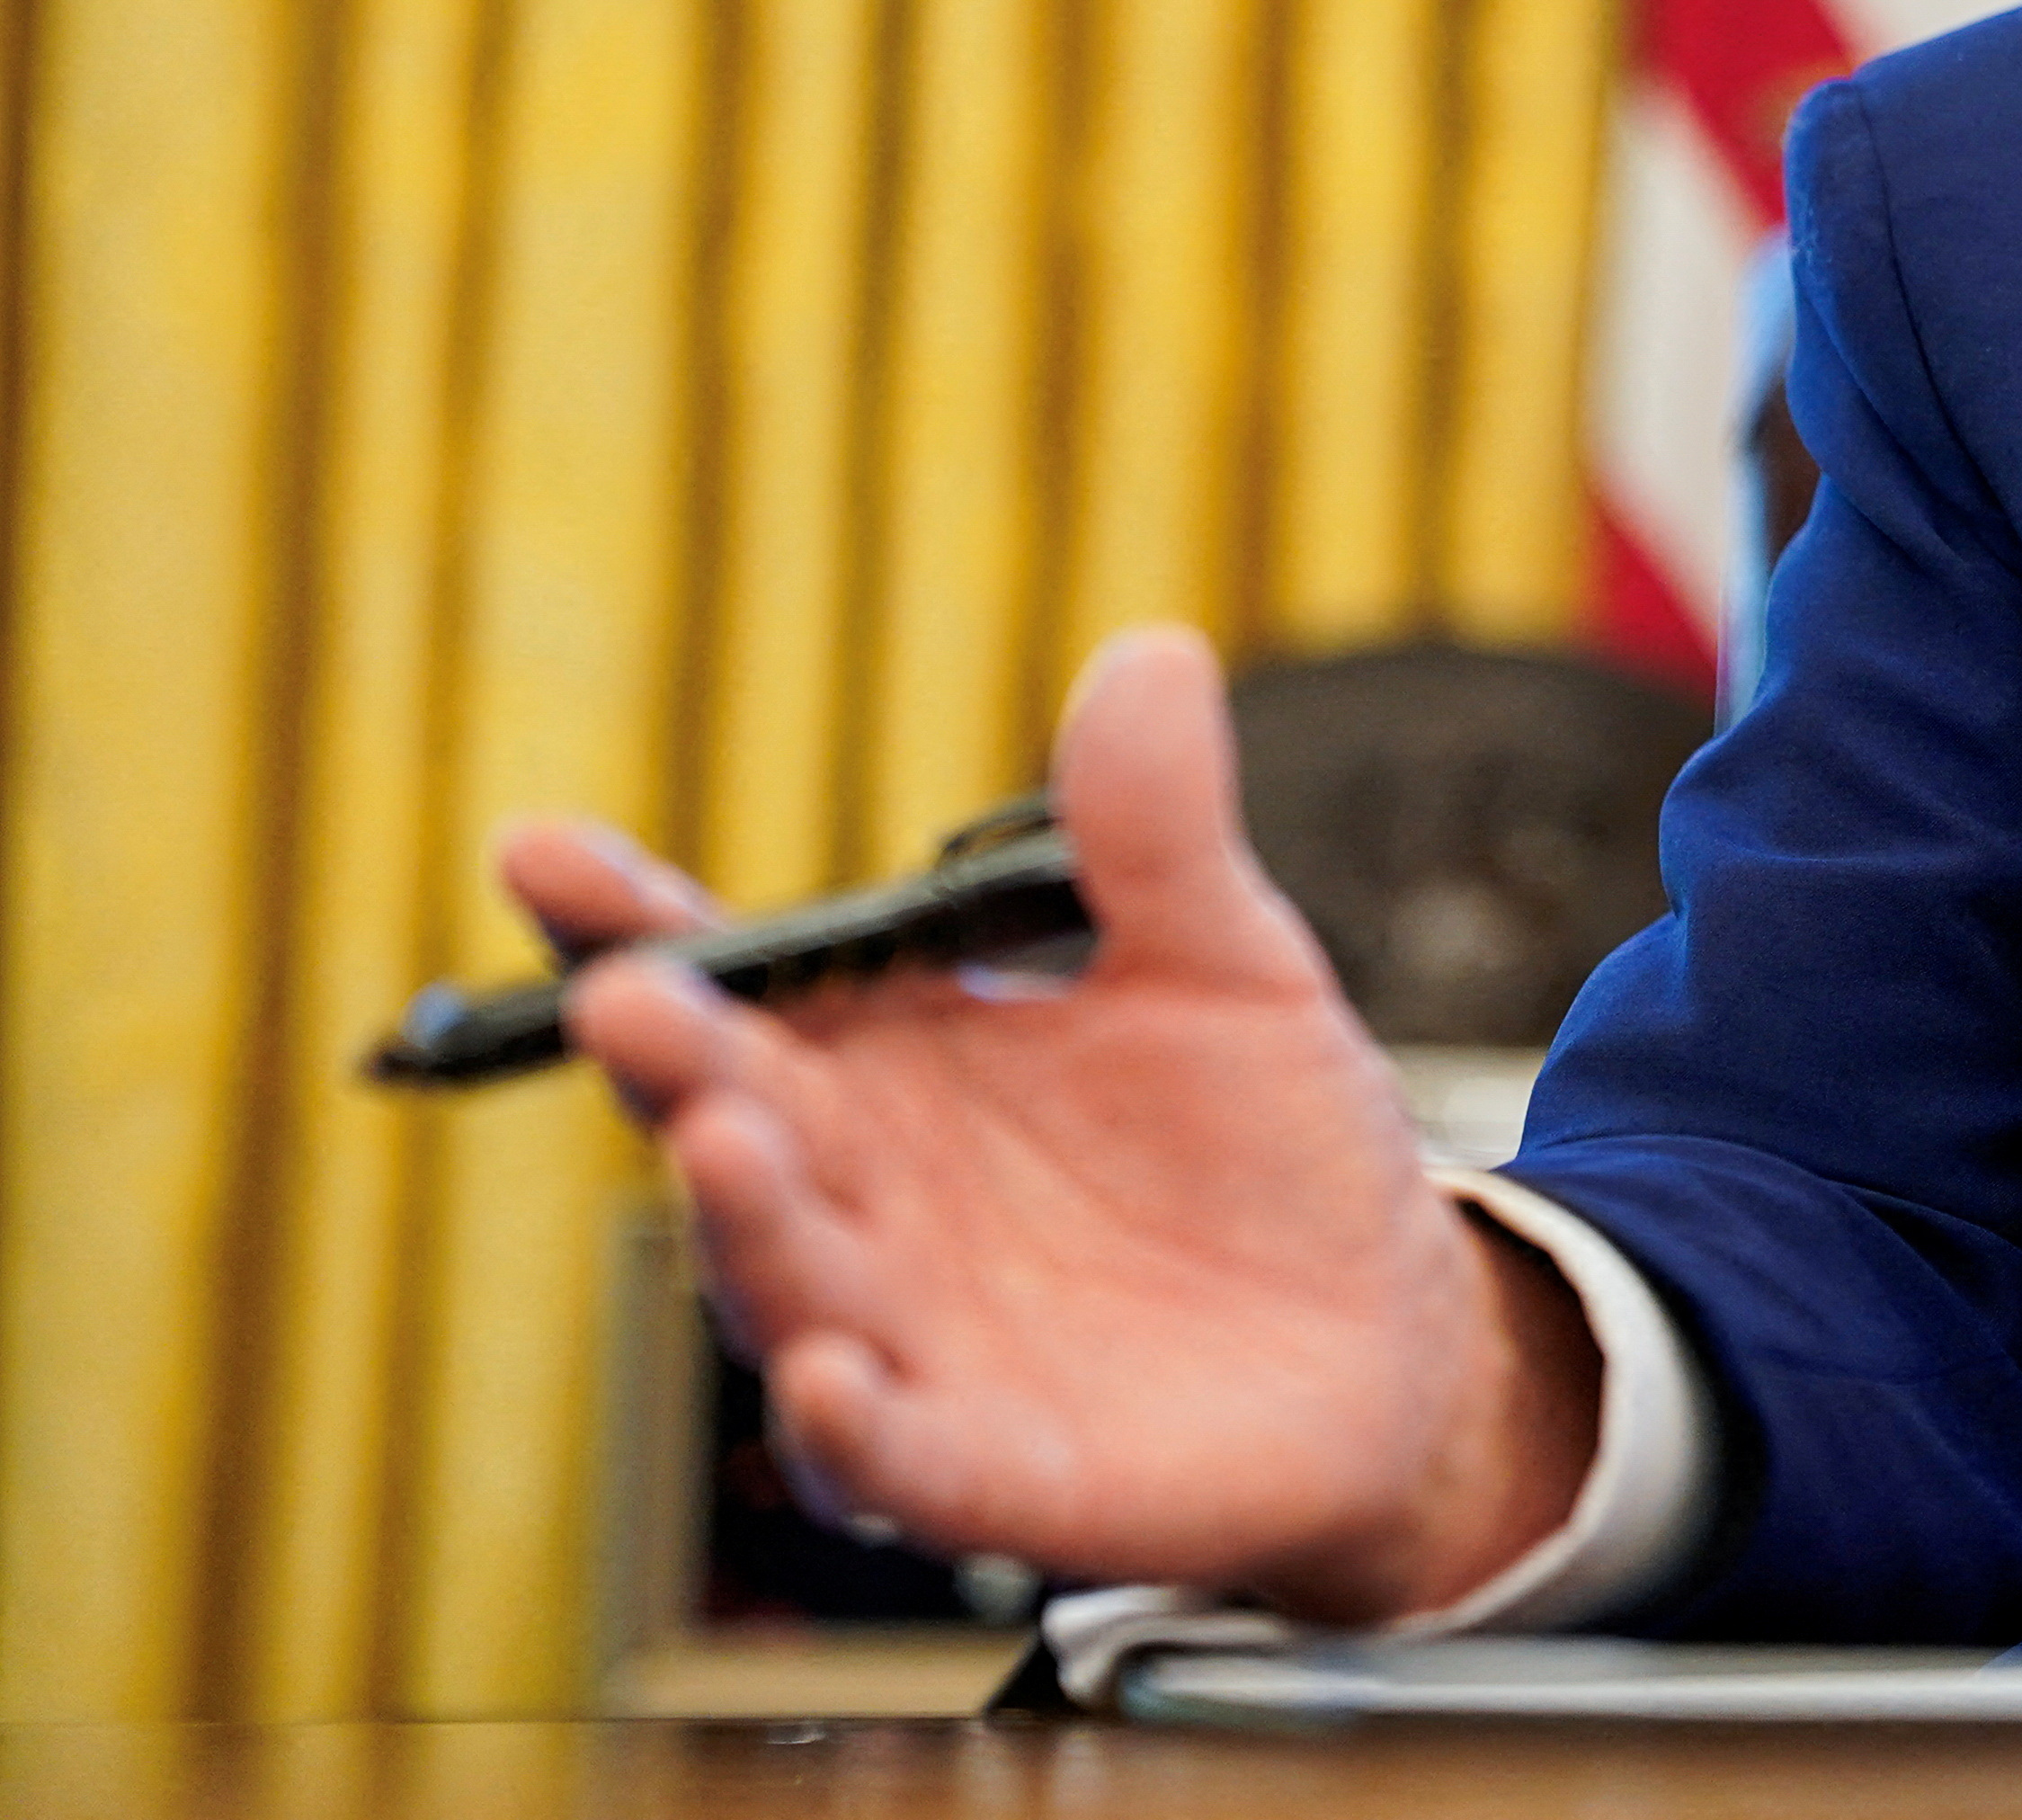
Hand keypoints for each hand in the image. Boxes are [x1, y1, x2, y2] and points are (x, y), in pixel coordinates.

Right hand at [504, 628, 1601, 1620]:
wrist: (1381, 1338)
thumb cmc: (1262, 1146)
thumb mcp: (1225, 965)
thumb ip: (1157, 834)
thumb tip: (1151, 652)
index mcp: (888, 1061)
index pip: (735, 981)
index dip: (631, 921)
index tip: (540, 850)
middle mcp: (861, 1199)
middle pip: (733, 1122)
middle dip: (675, 1062)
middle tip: (628, 997)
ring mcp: (908, 1340)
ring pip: (788, 1287)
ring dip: (744, 1224)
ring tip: (726, 1139)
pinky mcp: (987, 1469)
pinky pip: (893, 1460)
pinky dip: (852, 1426)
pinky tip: (831, 1381)